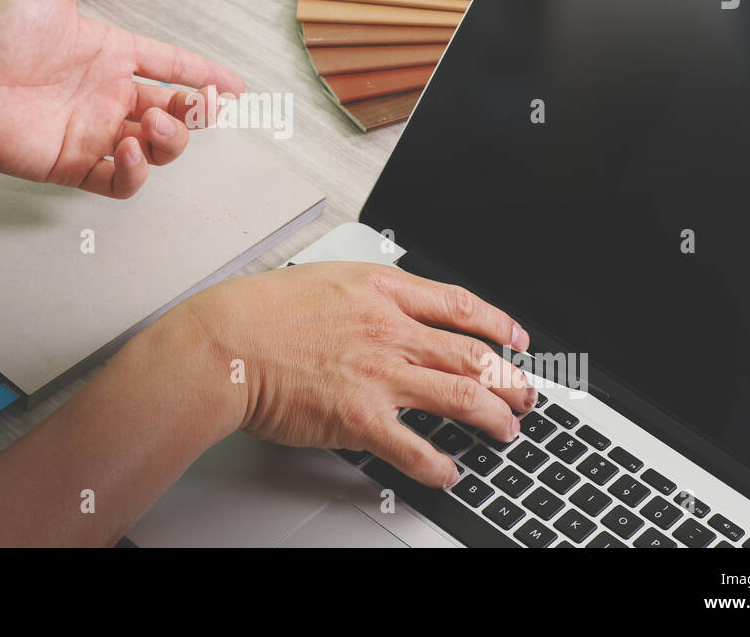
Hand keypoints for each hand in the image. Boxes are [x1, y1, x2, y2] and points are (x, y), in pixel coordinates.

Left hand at [0, 0, 243, 196]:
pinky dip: (135, 173)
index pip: (171, 66)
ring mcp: (93, 133)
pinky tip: (130, 151)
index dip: (204, 75)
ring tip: (156, 126)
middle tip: (198, 107)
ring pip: (155, 150)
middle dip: (197, 113)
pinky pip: (119, 181)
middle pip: (174, 114)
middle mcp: (108, 97)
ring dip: (170, 142)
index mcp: (112, 56)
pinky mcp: (73, 164)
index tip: (233, 85)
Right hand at [173, 262, 534, 488]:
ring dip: (494, 418)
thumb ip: (362, 294)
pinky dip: (440, 465)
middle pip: (474, 355)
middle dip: (511, 380)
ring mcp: (381, 373)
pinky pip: (418, 448)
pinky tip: (449, 471)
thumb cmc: (258, 313)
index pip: (460, 306)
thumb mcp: (322, 278)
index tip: (514, 337)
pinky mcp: (363, 417)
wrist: (225, 344)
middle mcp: (391, 330)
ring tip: (506, 431)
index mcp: (381, 290)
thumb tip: (382, 305)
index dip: (499, 323)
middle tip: (525, 395)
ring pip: (464, 397)